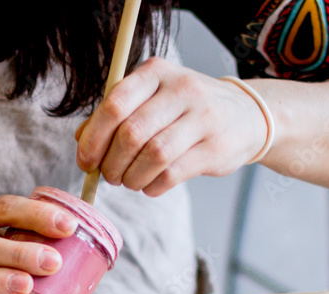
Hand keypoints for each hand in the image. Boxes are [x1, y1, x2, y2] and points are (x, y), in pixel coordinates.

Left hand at [75, 57, 268, 195]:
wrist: (246, 115)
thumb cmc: (186, 109)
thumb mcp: (151, 99)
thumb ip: (116, 114)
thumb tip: (82, 140)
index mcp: (156, 72)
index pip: (115, 104)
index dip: (94, 138)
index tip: (85, 161)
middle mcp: (181, 89)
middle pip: (131, 133)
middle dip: (111, 163)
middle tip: (109, 176)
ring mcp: (202, 117)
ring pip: (152, 156)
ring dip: (132, 178)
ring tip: (129, 181)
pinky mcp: (215, 147)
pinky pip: (172, 174)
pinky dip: (152, 186)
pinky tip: (150, 185)